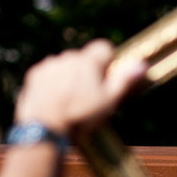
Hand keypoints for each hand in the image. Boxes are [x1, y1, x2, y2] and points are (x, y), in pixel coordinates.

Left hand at [14, 40, 147, 137]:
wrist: (44, 129)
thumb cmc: (80, 116)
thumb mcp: (108, 101)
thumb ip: (124, 80)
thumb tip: (142, 64)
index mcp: (89, 61)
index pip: (104, 47)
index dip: (108, 61)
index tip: (107, 77)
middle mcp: (68, 57)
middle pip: (84, 57)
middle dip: (88, 70)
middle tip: (89, 94)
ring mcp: (50, 65)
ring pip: (66, 64)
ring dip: (70, 75)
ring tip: (70, 99)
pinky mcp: (35, 74)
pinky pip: (50, 72)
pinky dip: (54, 81)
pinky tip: (55, 99)